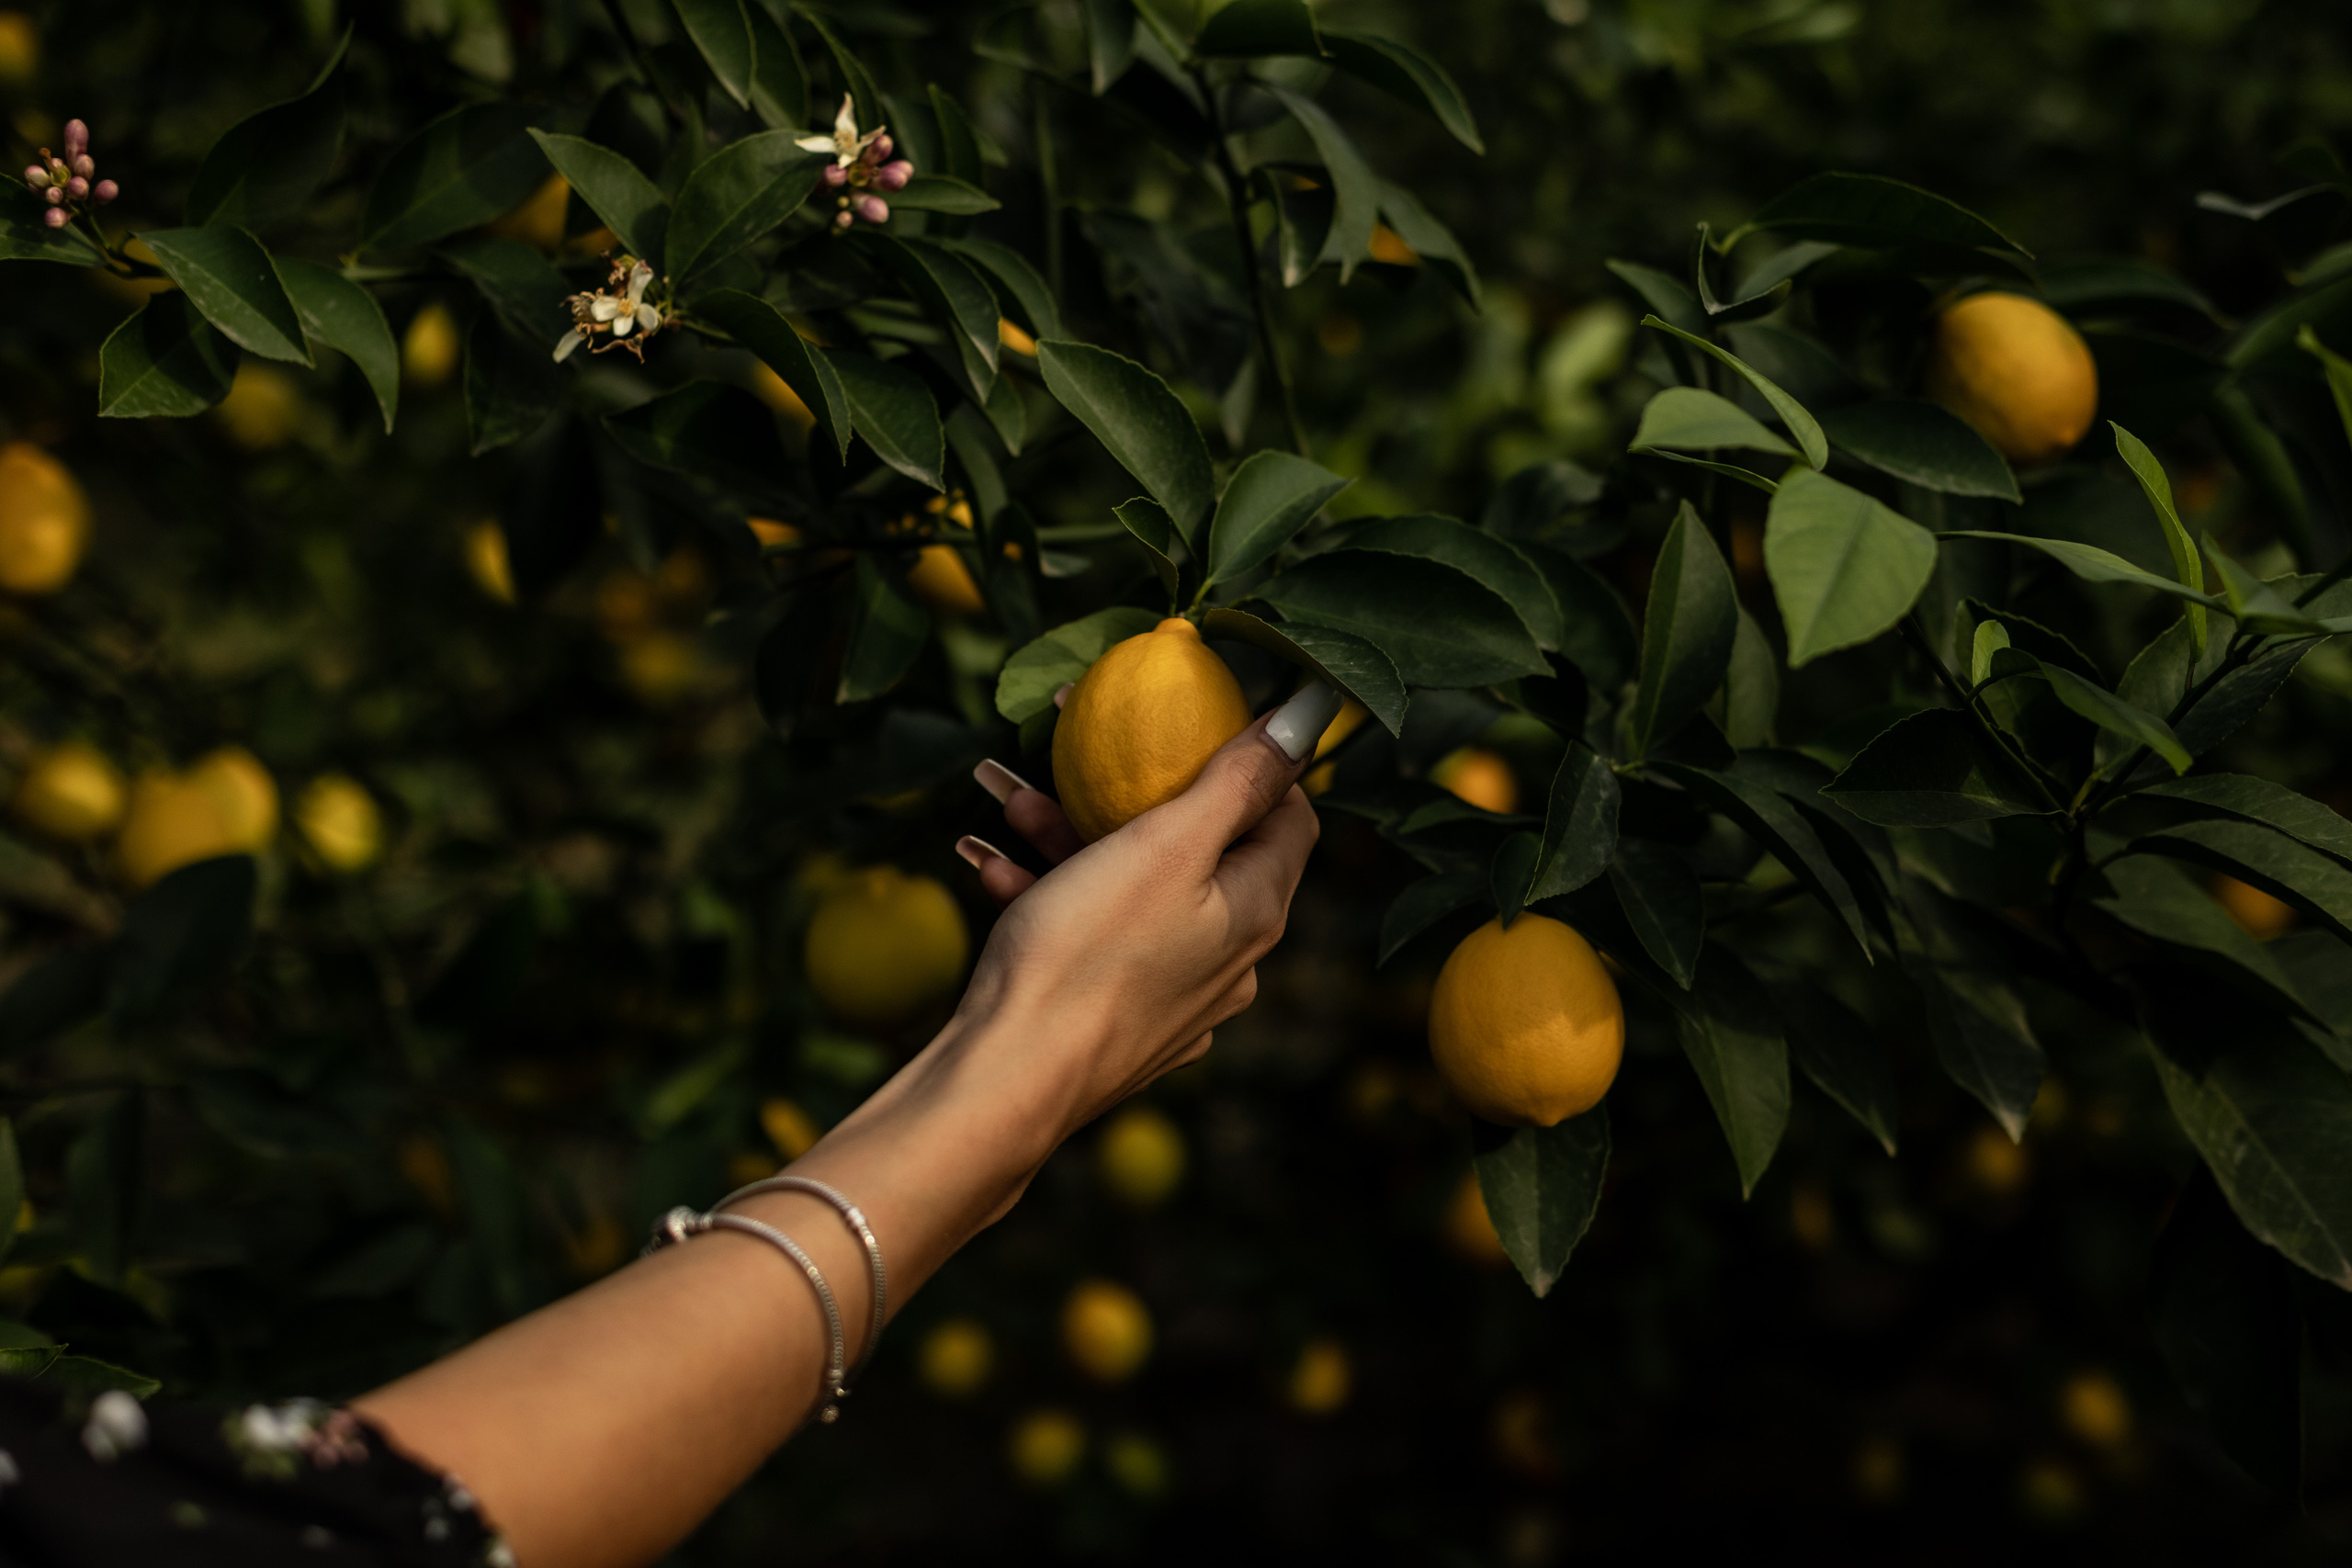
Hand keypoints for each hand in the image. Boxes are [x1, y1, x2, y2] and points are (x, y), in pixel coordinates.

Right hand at [951, 681, 1340, 1143]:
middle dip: (1135, 792)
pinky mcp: (1114, 1024)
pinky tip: (994, 866)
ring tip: (1012, 798)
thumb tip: (1310, 713)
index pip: (1289, 816)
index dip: (1254, 760)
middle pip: (1202, 849)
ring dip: (1074, 838)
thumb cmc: (1087, 952)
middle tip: (1076, 746)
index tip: (1197, 722)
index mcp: (1255, 914)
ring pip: (1135, 892)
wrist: (1005, 1081)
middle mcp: (1228, 963)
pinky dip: (1052, 895)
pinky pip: (1095, 939)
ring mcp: (1171, 1000)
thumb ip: (1239, 778)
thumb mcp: (1168, 843)